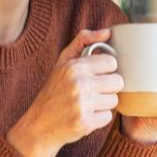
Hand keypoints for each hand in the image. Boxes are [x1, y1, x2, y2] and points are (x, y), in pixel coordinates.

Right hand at [7, 28, 123, 156]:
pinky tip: (85, 116)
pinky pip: (108, 117)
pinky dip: (99, 118)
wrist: (38, 125)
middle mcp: (78, 84)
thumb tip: (108, 32)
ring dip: (104, 103)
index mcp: (74, 66)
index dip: (106, 70)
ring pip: (114, 100)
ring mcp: (82, 104)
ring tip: (87, 104)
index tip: (96, 75)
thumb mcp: (63, 61)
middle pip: (117, 82)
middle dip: (108, 87)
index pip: (111, 63)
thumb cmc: (54, 90)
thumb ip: (84, 41)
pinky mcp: (85, 123)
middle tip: (93, 91)